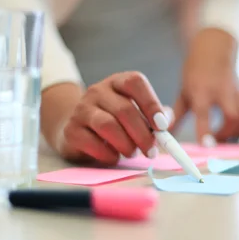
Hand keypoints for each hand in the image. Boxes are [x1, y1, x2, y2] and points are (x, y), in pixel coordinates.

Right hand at [55, 72, 169, 164]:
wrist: (80, 130)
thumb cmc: (116, 122)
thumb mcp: (138, 114)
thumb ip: (156, 117)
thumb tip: (167, 123)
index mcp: (118, 82)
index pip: (135, 82)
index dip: (151, 103)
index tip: (162, 126)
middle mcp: (97, 91)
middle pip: (124, 109)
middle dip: (142, 134)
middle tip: (152, 151)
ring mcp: (81, 109)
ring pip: (108, 125)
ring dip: (126, 144)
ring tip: (132, 153)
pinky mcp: (71, 130)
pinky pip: (92, 143)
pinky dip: (108, 154)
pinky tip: (114, 157)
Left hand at [173, 28, 238, 143]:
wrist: (215, 48)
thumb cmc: (196, 71)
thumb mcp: (182, 92)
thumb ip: (175, 115)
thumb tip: (163, 133)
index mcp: (202, 90)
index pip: (204, 113)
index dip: (206, 131)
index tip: (207, 146)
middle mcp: (222, 91)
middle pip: (232, 117)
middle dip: (226, 136)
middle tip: (216, 144)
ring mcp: (238, 93)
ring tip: (228, 140)